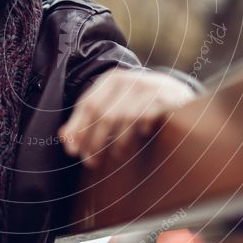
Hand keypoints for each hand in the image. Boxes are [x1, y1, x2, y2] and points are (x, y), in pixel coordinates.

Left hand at [57, 68, 195, 167]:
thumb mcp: (113, 106)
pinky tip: (142, 136)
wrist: (178, 93)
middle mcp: (128, 80)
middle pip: (102, 113)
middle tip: (91, 162)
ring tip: (115, 154)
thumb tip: (64, 138)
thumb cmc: (139, 104)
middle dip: (94, 141)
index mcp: (111, 80)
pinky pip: (145, 117)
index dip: (77, 128)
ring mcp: (148, 87)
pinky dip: (140, 131)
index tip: (72, 150)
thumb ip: (88, 120)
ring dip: (116, 142)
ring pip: (122, 118)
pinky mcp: (165, 97)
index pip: (87, 104)